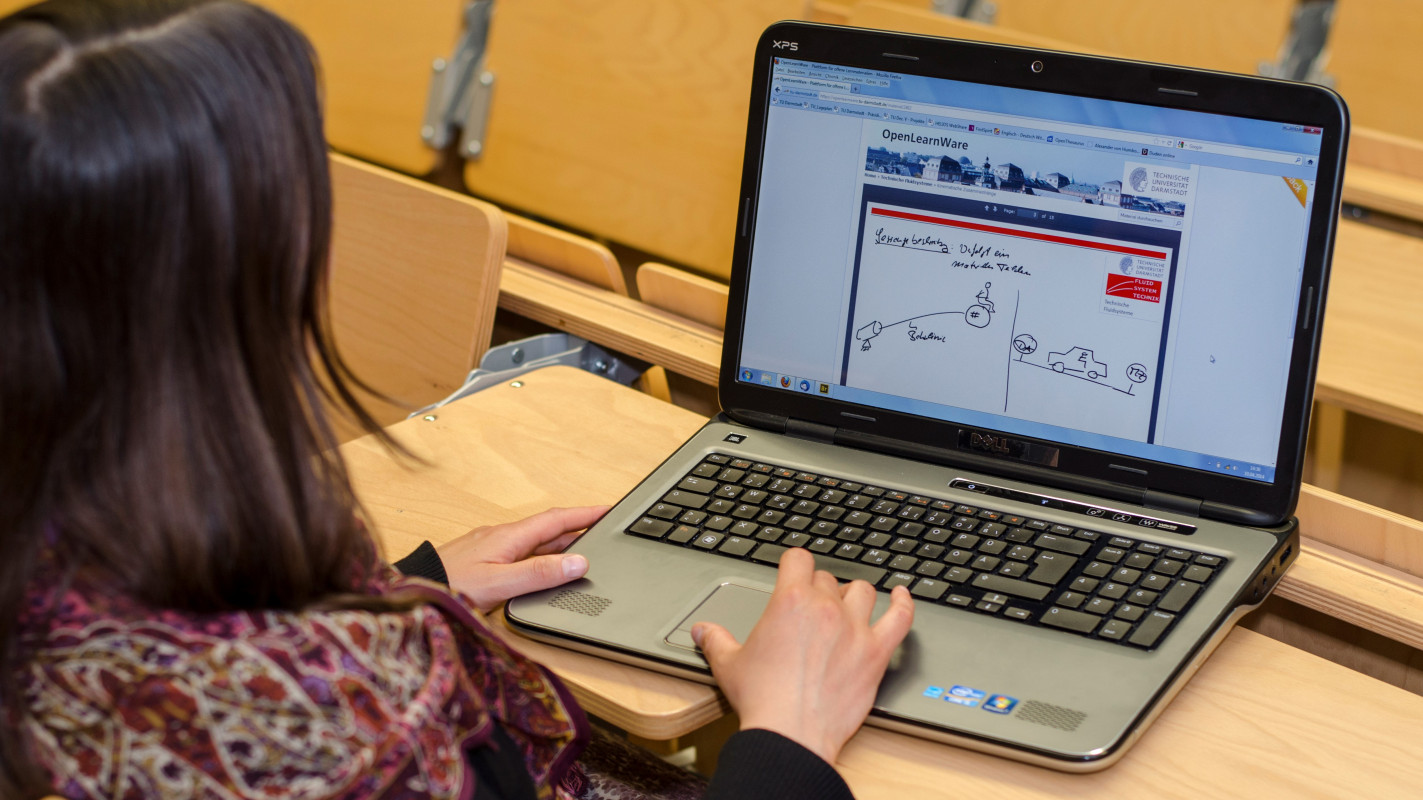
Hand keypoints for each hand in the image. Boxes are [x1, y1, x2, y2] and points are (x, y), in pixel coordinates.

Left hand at [435, 506, 606, 611]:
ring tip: (584, 548)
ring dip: (560, 542)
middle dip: (578, 527)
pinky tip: (543, 567)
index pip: (556, 519)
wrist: (408, 591)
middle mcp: (501, 537)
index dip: (585, 514)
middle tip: (604, 529)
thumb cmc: (446, 587)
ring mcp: (491, 548)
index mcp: (508, 536)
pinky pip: (521, 552)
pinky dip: (541, 555)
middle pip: (548, 529)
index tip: (609, 510)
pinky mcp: (482, 561)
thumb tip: (578, 562)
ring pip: (534, 542)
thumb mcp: (499, 583)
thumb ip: (539, 574)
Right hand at [691, 548, 913, 764]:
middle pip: (828, 579)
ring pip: (862, 592)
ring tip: (847, 604)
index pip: (799, 559)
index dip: (796, 564)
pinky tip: (902, 596)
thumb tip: (702, 631)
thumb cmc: (762, 700)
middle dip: (819, 589)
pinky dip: (904, 604)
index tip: (795, 571)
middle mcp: (826, 608)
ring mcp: (855, 629)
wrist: (790, 733)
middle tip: (811, 608)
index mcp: (790, 601)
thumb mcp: (729, 664)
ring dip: (854, 595)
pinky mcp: (876, 653)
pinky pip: (900, 618)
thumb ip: (716, 641)